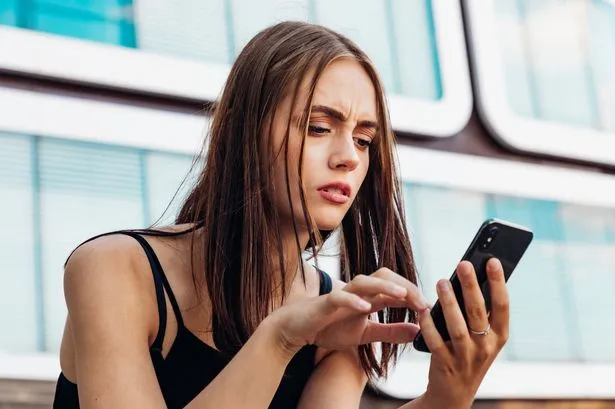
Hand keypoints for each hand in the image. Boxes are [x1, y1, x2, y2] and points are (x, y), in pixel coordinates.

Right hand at [268, 268, 429, 353]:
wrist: (297, 328)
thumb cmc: (330, 327)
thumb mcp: (366, 334)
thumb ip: (390, 332)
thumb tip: (417, 331)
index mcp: (368, 297)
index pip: (395, 287)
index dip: (413, 294)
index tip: (428, 308)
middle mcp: (357, 291)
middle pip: (383, 275)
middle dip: (403, 285)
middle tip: (420, 302)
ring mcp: (341, 294)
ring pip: (364, 281)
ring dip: (383, 286)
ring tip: (400, 295)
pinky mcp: (325, 303)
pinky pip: (339, 296)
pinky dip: (353, 300)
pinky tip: (365, 308)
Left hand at [419, 258, 508, 408]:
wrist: (453, 393)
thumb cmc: (468, 353)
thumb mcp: (482, 336)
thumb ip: (481, 312)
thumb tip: (472, 275)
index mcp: (499, 336)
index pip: (503, 306)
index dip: (498, 283)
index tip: (492, 260)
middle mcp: (486, 347)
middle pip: (479, 313)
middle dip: (471, 287)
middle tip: (463, 264)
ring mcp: (467, 358)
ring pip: (458, 327)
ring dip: (449, 303)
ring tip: (441, 282)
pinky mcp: (446, 365)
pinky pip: (436, 342)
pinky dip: (429, 326)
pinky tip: (423, 311)